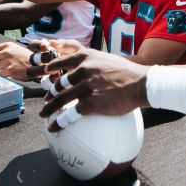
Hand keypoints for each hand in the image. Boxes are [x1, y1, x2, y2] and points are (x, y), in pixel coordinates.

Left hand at [0, 42, 35, 80]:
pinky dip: (1, 75)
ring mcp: (7, 61)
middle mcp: (6, 52)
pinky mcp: (9, 70)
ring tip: (3, 70)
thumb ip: (5, 51)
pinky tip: (7, 73)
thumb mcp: (16, 49)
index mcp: (8, 45)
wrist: (36, 65)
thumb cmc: (26, 58)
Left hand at [33, 48, 149, 131]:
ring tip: (44, 114)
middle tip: (46, 99)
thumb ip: (92, 61)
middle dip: (50, 93)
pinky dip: (58, 122)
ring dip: (49, 108)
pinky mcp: (90, 104)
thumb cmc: (127, 72)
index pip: (59, 62)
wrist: (141, 84)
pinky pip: (68, 115)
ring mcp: (85, 88)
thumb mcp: (106, 59)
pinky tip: (53, 127)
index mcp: (85, 58)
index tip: (44, 75)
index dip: (48, 69)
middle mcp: (82, 71)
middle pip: (58, 83)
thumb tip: (85, 67)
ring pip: (59, 99)